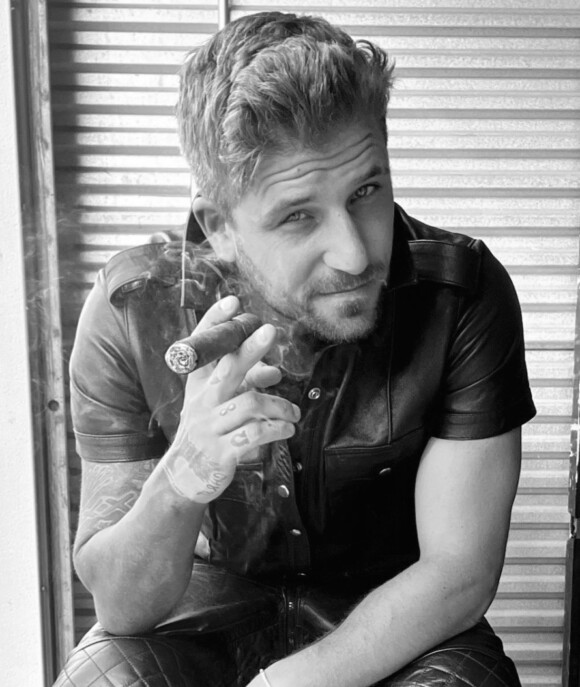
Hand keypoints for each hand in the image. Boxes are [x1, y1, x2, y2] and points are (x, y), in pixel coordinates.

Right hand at [161, 296, 299, 502]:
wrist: (185, 476)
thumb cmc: (208, 432)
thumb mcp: (218, 404)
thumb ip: (245, 384)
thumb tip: (275, 371)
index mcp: (199, 385)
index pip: (203, 348)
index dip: (215, 323)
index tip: (232, 302)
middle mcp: (202, 401)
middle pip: (228, 368)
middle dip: (250, 348)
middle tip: (270, 330)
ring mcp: (210, 426)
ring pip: (250, 403)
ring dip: (279, 405)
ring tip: (293, 414)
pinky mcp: (221, 451)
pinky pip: (254, 434)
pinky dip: (276, 430)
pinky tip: (286, 430)